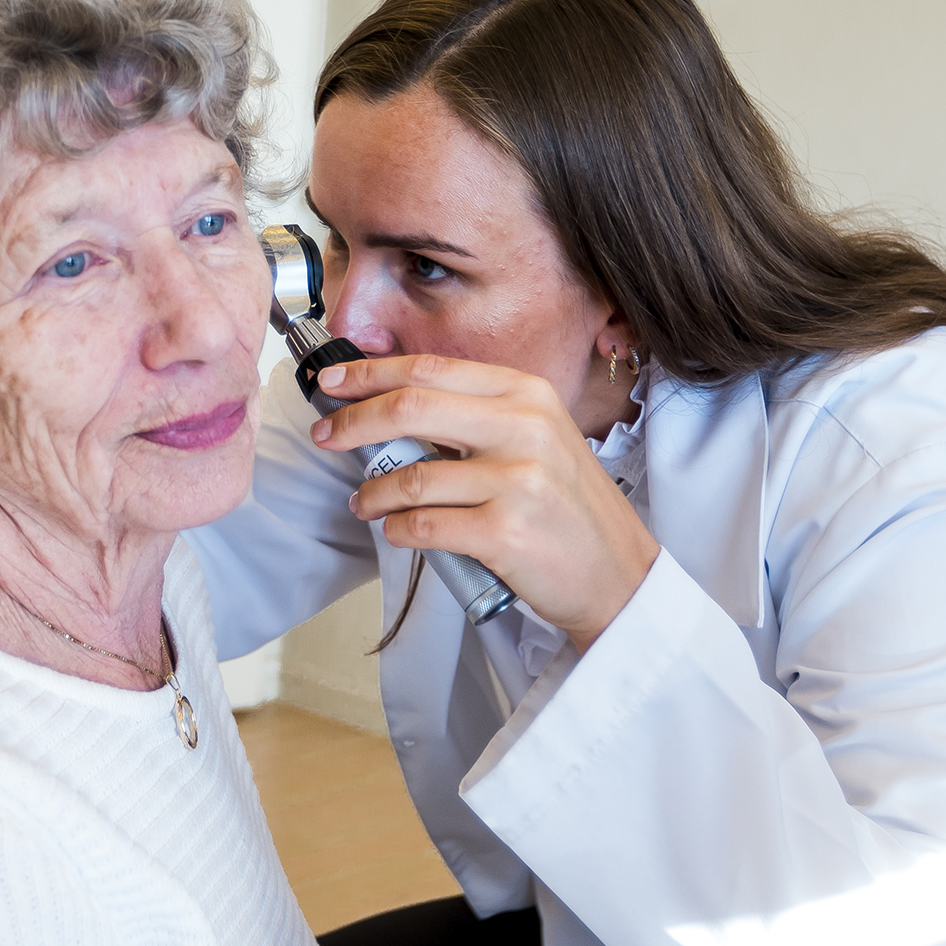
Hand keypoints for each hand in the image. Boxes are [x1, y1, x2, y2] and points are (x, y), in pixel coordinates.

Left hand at [310, 354, 659, 650]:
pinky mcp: (506, 533)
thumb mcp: (537, 439)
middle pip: (411, 408)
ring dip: (372, 493)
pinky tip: (398, 532)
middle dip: (353, 422)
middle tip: (326, 437)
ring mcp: (518, 481)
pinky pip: (423, 526)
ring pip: (410, 477)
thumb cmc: (567, 509)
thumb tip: (390, 408)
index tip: (332, 383)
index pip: (430, 370)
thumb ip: (477, 417)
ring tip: (366, 503)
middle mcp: (525, 428)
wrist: (619, 575)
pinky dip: (398, 531)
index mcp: (527, 394)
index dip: (370, 374)